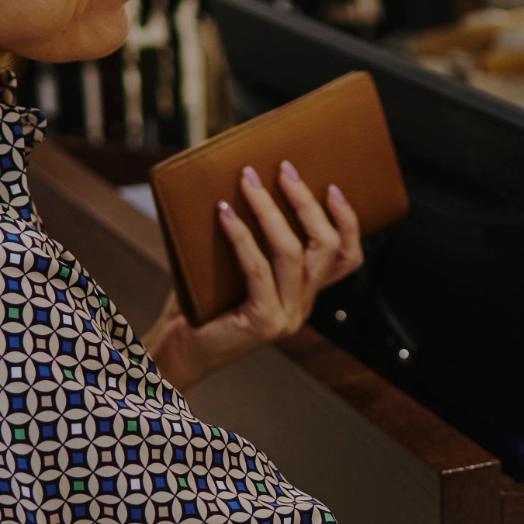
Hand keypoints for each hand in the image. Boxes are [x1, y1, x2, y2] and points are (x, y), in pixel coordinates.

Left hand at [145, 162, 362, 388]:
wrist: (175, 353)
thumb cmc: (198, 306)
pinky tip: (224, 213)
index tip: (332, 188)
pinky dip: (242, 236)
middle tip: (284, 171)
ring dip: (270, 210)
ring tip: (249, 182)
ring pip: (293, 253)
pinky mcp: (262, 322)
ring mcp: (285, 317)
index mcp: (303, 294)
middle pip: (326, 247)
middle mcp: (302, 307)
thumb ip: (250, 240)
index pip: (346, 259)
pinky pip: (258, 269)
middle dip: (306, 203)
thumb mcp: (234, 268)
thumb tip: (243, 183)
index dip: (347, 222)